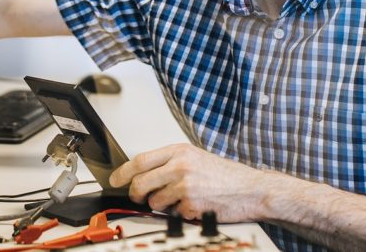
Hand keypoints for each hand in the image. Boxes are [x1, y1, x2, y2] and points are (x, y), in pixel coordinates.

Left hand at [109, 144, 268, 222]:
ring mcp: (185, 186)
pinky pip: (173, 213)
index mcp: (179, 151)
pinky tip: (194, 205)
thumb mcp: (196, 158)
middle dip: (135, 194)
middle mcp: (180, 166)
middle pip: (141, 182)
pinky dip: (180, 213)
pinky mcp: (191, 205)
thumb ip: (170, 163)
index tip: (114, 179)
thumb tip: (144, 173)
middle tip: (137, 197)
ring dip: (162, 205)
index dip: (123, 172)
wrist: (252, 190)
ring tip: (181, 199)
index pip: (140, 160)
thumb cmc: (227, 175)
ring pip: (155, 201)